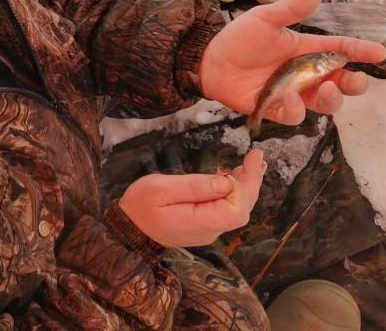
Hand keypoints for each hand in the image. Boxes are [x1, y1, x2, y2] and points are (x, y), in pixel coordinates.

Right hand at [119, 149, 265, 247]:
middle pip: (241, 209)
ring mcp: (208, 229)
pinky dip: (234, 191)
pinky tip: (235, 176)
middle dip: (252, 181)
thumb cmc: (139, 206)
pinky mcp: (203, 224)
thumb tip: (226, 182)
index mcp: (201, 222)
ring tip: (254, 162)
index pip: (237, 210)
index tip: (240, 162)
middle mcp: (210, 230)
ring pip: (235, 209)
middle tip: (257, 154)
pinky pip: (225, 209)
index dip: (242, 186)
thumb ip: (194, 186)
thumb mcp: (161, 189)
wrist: (128, 230)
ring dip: (246, 185)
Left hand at [199, 0, 385, 124]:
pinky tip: (288, 96)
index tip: (379, 53)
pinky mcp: (278, 110)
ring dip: (332, 98)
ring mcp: (293, 93)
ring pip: (326, 103)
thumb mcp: (265, 19)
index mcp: (307, 49)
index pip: (341, 50)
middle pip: (341, 82)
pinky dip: (297, 109)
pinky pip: (296, 115)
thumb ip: (292, 9)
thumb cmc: (238, 38)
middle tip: (355, 80)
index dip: (361, 51)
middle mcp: (305, 74)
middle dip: (354, 83)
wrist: (209, 60)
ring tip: (326, 87)